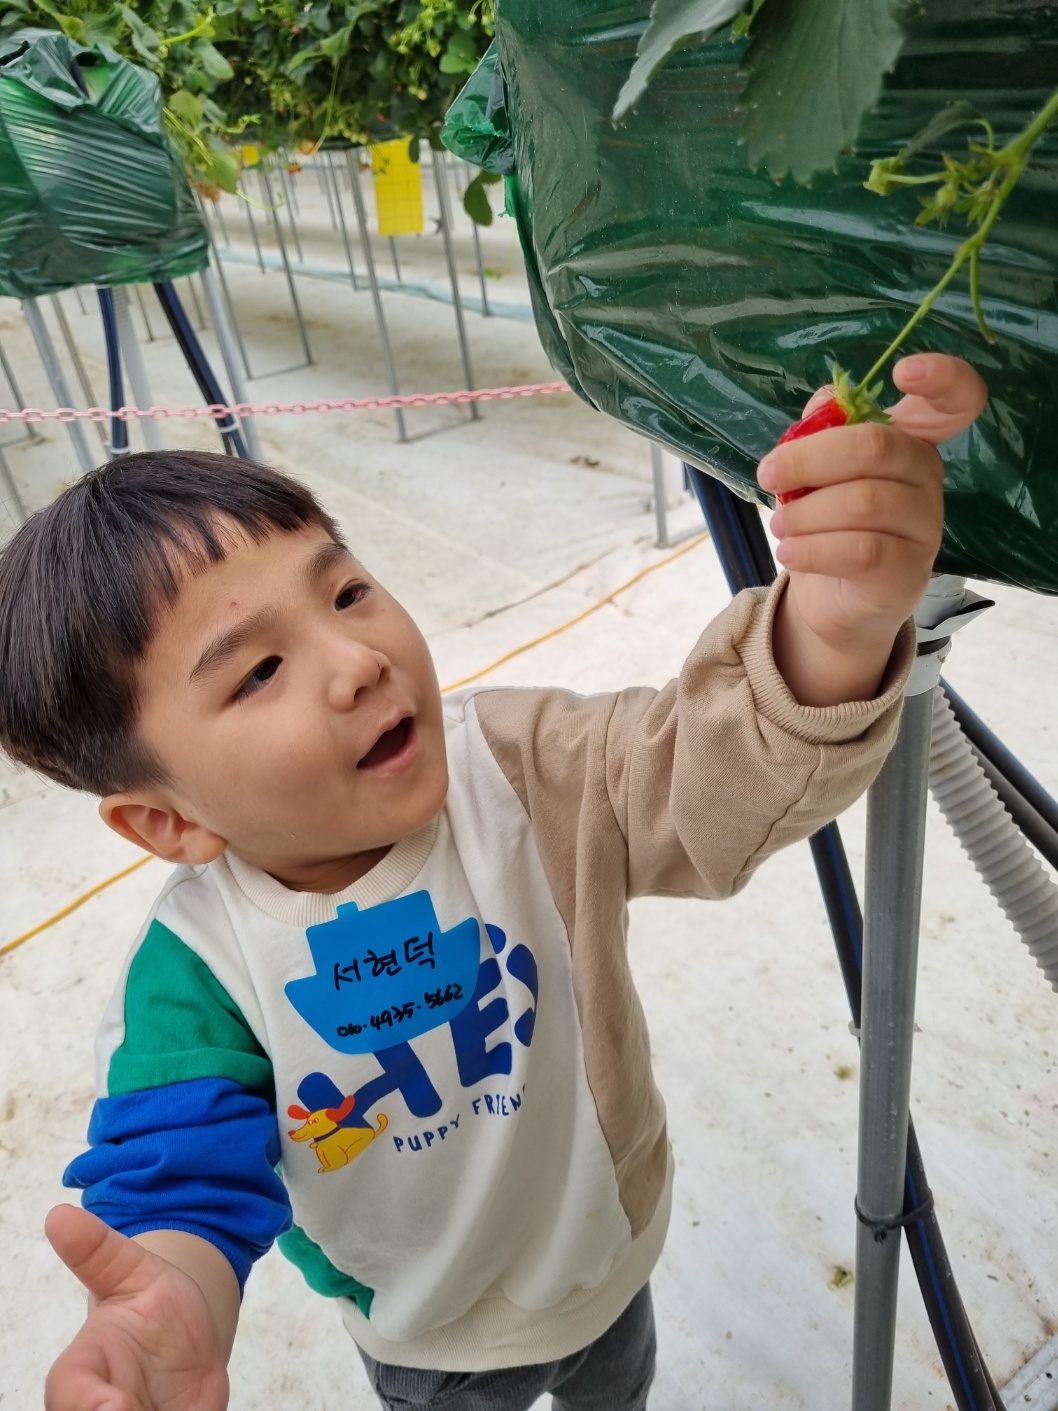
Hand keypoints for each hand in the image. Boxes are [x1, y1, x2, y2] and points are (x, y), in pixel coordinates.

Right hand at [44, 1206, 228, 1410]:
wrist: (188, 1342)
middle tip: (150, 1408)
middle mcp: (98, 1409)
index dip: (90, 1408)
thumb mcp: (134, 1271)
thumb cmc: (153, 1306)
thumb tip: (60, 1214)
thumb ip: (100, 1252)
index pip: (68, 1397)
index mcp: (80, 1376)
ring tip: (176, 1410)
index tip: (114, 1409)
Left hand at [759, 354, 987, 706]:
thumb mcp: (818, 469)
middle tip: (769, 475)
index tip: (902, 371)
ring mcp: (925, 525)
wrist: (836, 597)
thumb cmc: (828, 519)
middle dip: (808, 458)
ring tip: (780, 525)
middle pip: (876, 446)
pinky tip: (790, 551)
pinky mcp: (908, 570)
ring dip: (805, 512)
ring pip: (863, 502)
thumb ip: (822, 428)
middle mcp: (928, 476)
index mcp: (911, 438)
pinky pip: (861, 551)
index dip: (942, 376)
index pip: (955, 398)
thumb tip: (824, 406)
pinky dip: (814, 549)